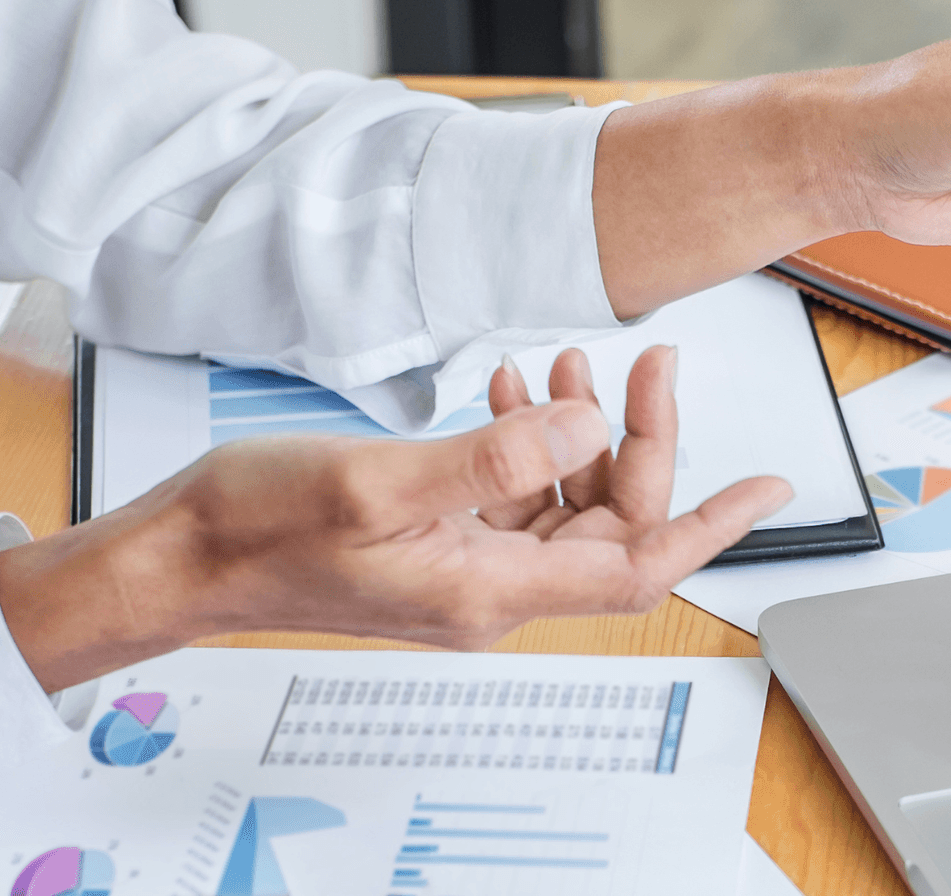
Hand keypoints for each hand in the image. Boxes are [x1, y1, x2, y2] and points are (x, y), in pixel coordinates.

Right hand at [0, 345, 790, 691]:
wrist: (178, 558)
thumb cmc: (259, 527)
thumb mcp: (384, 482)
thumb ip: (497, 458)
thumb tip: (588, 428)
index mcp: (491, 588)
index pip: (642, 564)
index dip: (714, 522)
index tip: (772, 483)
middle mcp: (489, 588)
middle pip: (611, 520)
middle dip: (637, 439)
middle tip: (645, 362)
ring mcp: (462, 567)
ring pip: (565, 502)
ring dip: (580, 433)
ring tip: (569, 362)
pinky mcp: (432, 543)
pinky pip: (511, 496)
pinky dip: (525, 439)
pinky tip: (511, 388)